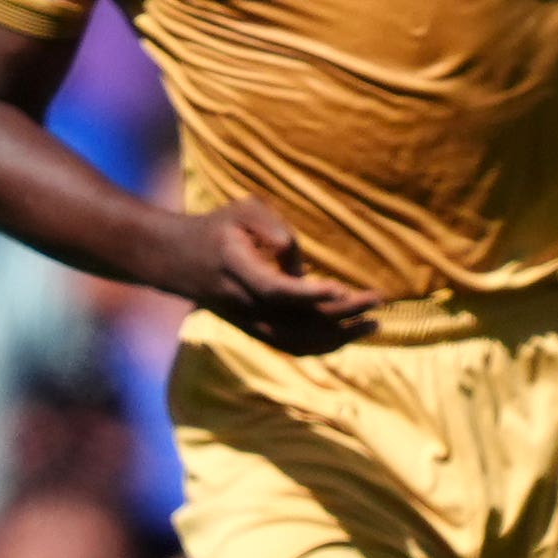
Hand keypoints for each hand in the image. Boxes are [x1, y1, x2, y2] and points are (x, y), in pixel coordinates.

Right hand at [165, 200, 381, 356]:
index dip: (309, 293)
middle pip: (297, 319)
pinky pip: (292, 347)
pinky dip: (324, 346)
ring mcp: (249, 323)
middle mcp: (244, 304)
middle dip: (343, 312)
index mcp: (238, 270)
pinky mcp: (255, 331)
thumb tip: (302, 264)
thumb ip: (272, 226)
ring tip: (374, 322)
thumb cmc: (218, 228)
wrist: (177, 260)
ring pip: (298, 342)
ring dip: (339, 336)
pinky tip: (350, 334)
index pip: (276, 290)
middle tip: (379, 299)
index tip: (342, 288)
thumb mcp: (242, 210)